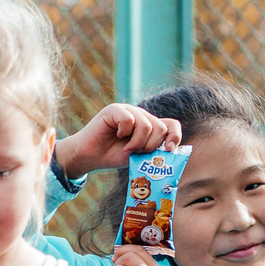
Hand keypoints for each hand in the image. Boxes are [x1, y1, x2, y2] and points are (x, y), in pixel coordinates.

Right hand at [54, 103, 181, 180]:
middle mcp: (141, 115)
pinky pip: (129, 120)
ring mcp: (129, 110)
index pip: (172, 125)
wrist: (90, 156)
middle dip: (151, 145)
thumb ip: (153, 150)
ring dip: (137, 142)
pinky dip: (124, 132)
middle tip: (137, 152)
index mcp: (150, 125)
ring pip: (146, 125)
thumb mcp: (138, 155)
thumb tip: (169, 150)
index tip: (169, 150)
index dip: (174, 136)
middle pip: (160, 127)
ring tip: (127, 148)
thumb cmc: (113, 155)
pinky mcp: (115, 109)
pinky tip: (117, 135)